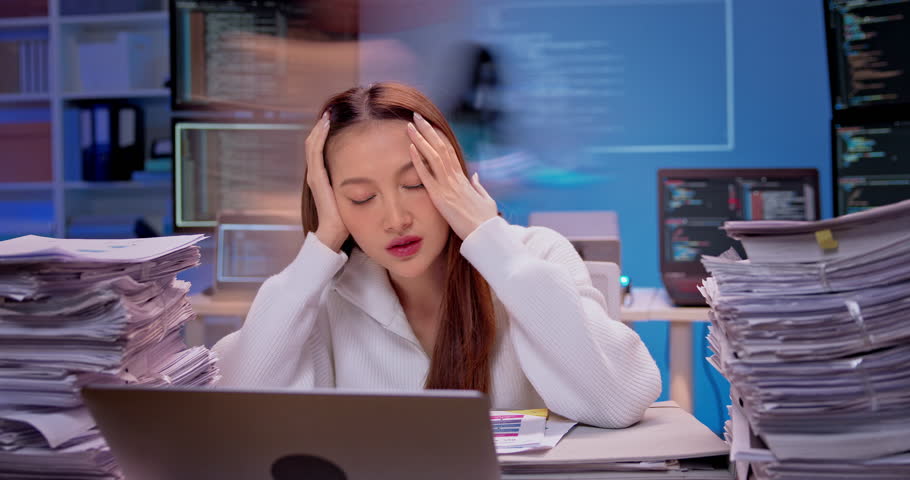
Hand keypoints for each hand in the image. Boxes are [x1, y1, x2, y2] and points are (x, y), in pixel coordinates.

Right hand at [308, 112, 348, 251]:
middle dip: (322, 127)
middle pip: (315, 143)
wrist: (335, 233)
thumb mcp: (354, 194)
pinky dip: (319, 136)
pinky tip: (326, 125)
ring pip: (312, 144)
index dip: (326, 134)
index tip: (336, 119)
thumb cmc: (348, 217)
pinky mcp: (316, 178)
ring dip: (319, 128)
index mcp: (323, 176)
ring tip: (328, 114)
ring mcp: (314, 175)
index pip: (321, 148)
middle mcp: (315, 173)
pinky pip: (315, 152)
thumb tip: (374, 170)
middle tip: (331, 110)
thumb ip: (358, 182)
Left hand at [407, 113, 496, 239]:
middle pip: (440, 147)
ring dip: (421, 139)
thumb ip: (478, 186)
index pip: (449, 152)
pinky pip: (427, 175)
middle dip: (428, 130)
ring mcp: (448, 186)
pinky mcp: (440, 198)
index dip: (438, 138)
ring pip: (433, 156)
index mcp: (463, 179)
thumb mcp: (485, 200)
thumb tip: (474, 176)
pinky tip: (411, 147)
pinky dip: (418, 160)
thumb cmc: (485, 220)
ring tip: (410, 125)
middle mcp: (455, 178)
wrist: (485, 235)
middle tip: (416, 116)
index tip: (429, 126)